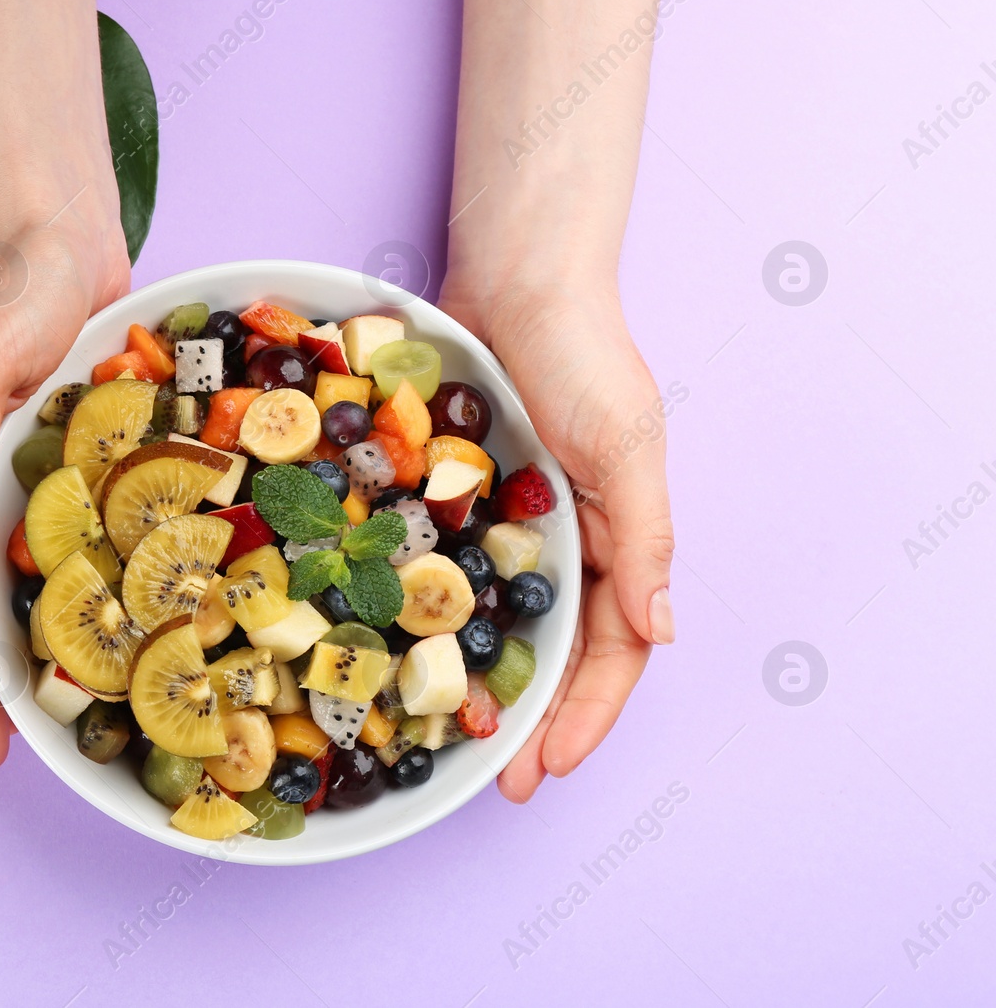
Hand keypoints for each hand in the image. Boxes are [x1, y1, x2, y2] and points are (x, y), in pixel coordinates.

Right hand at [0, 216, 129, 769]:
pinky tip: (118, 623)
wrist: (62, 223)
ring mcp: (33, 475)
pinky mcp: (79, 458)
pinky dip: (87, 585)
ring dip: (35, 643)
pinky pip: (79, 536)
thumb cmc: (12, 279)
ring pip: (27, 577)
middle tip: (6, 755)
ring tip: (56, 715)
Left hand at [440, 279, 674, 801]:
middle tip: (493, 783)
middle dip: (530, 721)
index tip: (546, 769)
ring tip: (444, 738)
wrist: (515, 273)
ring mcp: (502, 523)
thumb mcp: (628, 447)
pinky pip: (436, 568)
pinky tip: (392, 651)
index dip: (585, 716)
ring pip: (490, 622)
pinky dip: (423, 613)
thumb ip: (646, 541)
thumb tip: (663, 633)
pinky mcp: (449, 496)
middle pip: (550, 653)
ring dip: (474, 681)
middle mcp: (562, 543)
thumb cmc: (584, 354)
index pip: (613, 653)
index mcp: (617, 542)